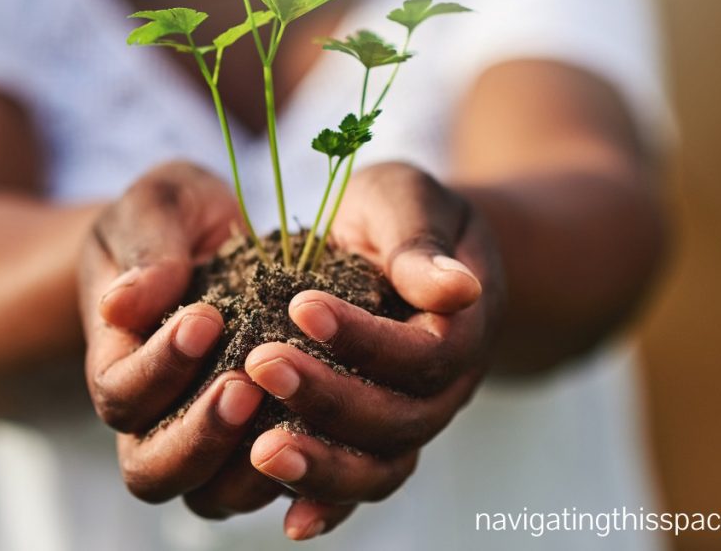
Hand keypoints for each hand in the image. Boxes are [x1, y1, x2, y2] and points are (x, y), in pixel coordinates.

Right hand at [78, 161, 284, 516]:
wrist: (210, 239)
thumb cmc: (174, 218)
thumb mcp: (157, 206)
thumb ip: (145, 245)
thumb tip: (124, 303)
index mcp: (119, 359)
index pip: (121, 393)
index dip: (159, 367)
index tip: (206, 318)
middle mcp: (154, 415)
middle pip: (152, 470)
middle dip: (200, 434)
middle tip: (247, 384)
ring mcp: (205, 437)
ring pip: (211, 495)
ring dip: (248, 466)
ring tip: (293, 412)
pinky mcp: (259, 441)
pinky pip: (271, 484)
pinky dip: (300, 476)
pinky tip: (332, 436)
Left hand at [244, 162, 503, 539]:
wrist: (408, 248)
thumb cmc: (401, 214)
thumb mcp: (408, 201)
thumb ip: (421, 243)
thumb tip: (456, 288)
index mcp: (460, 328)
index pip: (423, 352)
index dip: (365, 338)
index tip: (302, 306)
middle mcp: (443, 389)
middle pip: (399, 420)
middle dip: (328, 398)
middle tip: (260, 366)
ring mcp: (411, 420)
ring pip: (381, 467)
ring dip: (323, 465)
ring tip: (261, 451)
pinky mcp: (375, 438)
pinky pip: (361, 482)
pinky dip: (329, 504)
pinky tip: (289, 522)